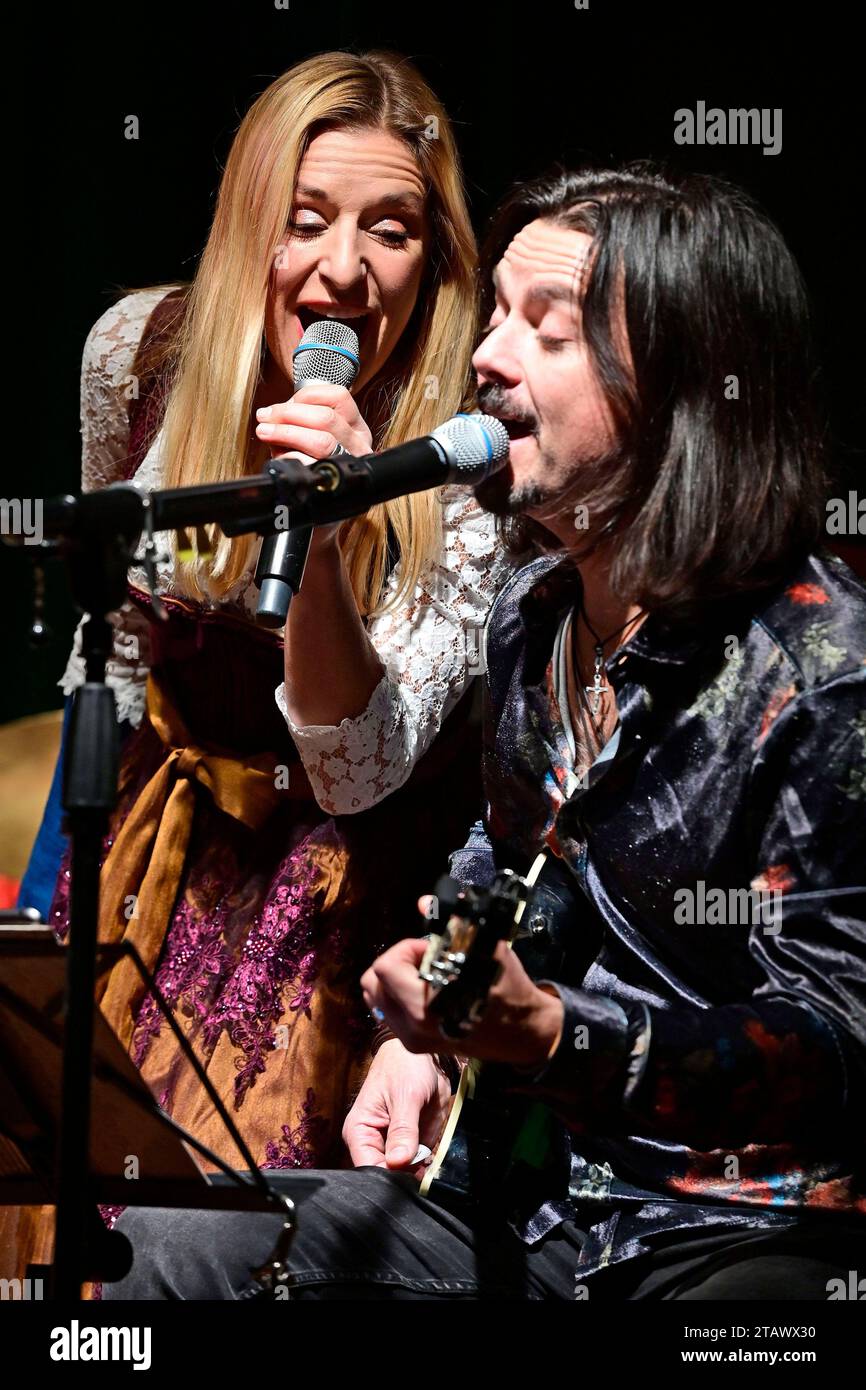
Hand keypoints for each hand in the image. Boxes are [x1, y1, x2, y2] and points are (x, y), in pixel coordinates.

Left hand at [255, 384, 373, 557]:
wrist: (318, 523)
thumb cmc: (311, 475)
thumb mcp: (310, 441)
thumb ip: (300, 422)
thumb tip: (274, 411)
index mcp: (356, 428)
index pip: (339, 397)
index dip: (307, 396)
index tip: (286, 403)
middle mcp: (359, 446)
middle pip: (326, 418)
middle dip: (289, 414)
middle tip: (266, 417)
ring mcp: (351, 467)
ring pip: (322, 440)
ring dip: (286, 432)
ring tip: (265, 432)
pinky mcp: (336, 487)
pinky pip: (309, 465)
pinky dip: (288, 458)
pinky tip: (277, 458)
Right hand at [343, 1039, 452, 1177]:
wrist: (418, 1053)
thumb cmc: (403, 1066)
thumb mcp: (406, 1096)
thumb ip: (403, 1129)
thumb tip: (398, 1162)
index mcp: (359, 1130)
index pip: (369, 1168)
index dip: (389, 1178)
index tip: (411, 1175)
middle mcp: (372, 1141)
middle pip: (387, 1175)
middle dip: (408, 1172)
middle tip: (424, 1160)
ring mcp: (391, 1144)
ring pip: (405, 1172)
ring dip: (421, 1165)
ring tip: (428, 1144)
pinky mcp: (408, 1142)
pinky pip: (419, 1161)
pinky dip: (429, 1158)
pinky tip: (433, 1145)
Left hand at [360, 898, 565, 1069]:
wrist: (522, 1033)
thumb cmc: (506, 988)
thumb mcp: (485, 949)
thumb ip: (452, 924)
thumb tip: (424, 902)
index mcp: (425, 1005)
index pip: (386, 967)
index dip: (406, 948)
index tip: (432, 946)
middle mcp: (411, 1026)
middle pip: (372, 982)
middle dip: (396, 961)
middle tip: (425, 958)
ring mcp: (411, 1038)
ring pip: (376, 998)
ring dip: (394, 979)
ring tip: (425, 974)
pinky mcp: (415, 1045)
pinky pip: (388, 1013)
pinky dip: (398, 996)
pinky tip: (426, 990)